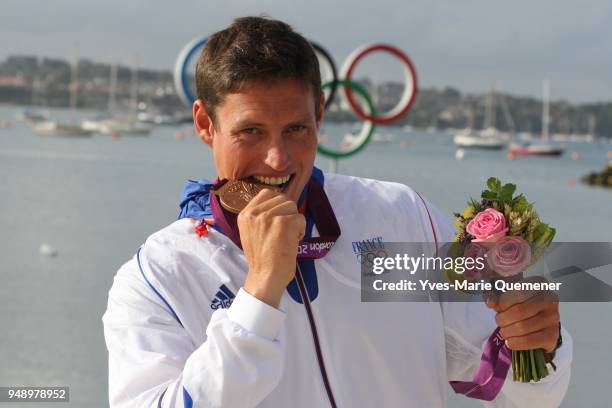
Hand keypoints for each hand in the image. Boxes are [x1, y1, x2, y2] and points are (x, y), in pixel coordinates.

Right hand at [238, 189, 305, 307]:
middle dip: (288, 213)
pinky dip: (301, 230)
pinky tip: (294, 241)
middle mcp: (255, 213)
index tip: (280, 217)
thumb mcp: (251, 232)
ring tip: (288, 236)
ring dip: (295, 221)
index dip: (278, 203)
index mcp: (245, 214)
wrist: (265, 277)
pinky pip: (300, 218)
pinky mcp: (284, 223)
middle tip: (284, 231)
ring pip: (292, 206)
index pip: (266, 193)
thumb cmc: (262, 259)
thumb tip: (280, 204)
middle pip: (282, 198)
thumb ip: (260, 217)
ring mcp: (269, 217)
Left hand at [485, 277, 559, 352]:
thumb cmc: (521, 305)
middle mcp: (550, 299)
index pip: (516, 293)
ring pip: (522, 327)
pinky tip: (510, 341)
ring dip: (506, 332)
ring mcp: (553, 318)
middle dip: (502, 319)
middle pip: (518, 312)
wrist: (539, 323)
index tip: (499, 308)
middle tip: (499, 322)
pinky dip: (514, 342)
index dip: (502, 303)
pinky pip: (528, 341)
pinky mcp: (553, 335)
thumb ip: (496, 296)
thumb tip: (490, 302)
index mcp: (538, 284)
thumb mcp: (507, 296)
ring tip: (505, 331)